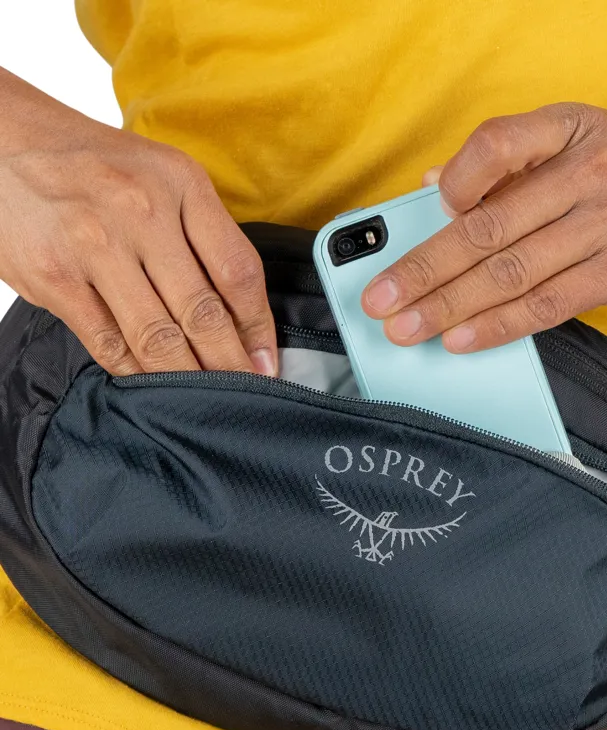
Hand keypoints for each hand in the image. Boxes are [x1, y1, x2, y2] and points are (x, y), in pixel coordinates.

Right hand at [0, 68, 276, 375]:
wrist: (3, 139)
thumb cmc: (94, 162)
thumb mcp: (162, 174)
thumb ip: (202, 231)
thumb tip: (238, 309)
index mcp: (181, 184)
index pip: (239, 270)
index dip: (259, 327)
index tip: (267, 360)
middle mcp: (142, 213)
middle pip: (203, 311)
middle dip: (231, 365)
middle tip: (248, 394)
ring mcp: (95, 246)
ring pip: (158, 337)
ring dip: (189, 378)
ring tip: (208, 399)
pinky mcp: (53, 278)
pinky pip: (108, 342)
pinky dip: (136, 372)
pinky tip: (154, 384)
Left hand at [361, 102, 606, 352]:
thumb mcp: (589, 145)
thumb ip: (515, 166)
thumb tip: (436, 187)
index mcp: (569, 130)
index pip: (494, 145)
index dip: (450, 181)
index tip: (419, 215)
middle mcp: (586, 171)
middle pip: (485, 226)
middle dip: (423, 269)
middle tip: (379, 298)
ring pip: (509, 272)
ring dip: (448, 306)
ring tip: (407, 328)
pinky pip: (545, 305)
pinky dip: (497, 325)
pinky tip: (463, 338)